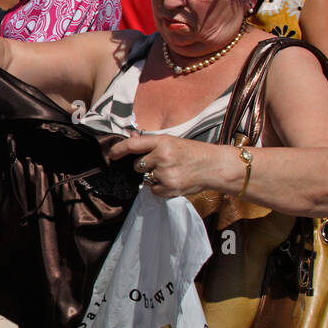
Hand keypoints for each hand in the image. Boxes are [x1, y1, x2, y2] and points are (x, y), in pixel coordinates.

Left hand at [105, 134, 220, 197]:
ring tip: (172, 171)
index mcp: (163, 142)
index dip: (119, 150)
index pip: (133, 145)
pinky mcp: (170, 188)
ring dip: (154, 177)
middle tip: (162, 163)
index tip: (112, 155)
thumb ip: (151, 142)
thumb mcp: (173, 141)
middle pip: (137, 165)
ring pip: (146, 178)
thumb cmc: (194, 152)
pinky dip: (160, 188)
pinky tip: (174, 180)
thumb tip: (131, 138)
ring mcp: (166, 173)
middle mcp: (162, 157)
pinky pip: (154, 190)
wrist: (216, 166)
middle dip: (144, 165)